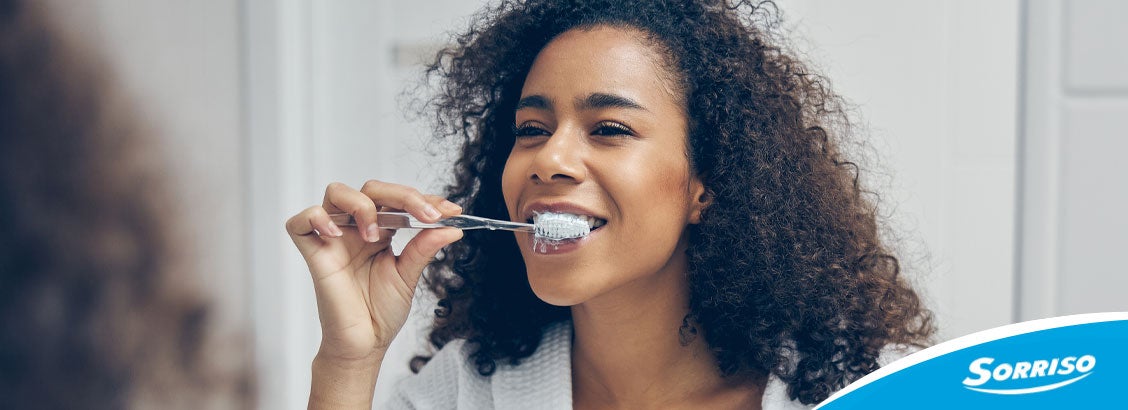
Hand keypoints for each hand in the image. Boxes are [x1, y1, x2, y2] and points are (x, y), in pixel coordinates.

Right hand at [285, 180, 462, 363]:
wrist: (365, 344)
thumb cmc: (381, 312)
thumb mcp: (409, 275)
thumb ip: (424, 248)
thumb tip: (452, 227)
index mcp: (380, 231)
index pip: (398, 200)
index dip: (424, 200)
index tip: (451, 210)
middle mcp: (356, 229)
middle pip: (371, 188)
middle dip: (403, 196)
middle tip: (427, 217)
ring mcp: (333, 239)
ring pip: (336, 192)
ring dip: (362, 205)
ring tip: (376, 236)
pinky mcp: (314, 254)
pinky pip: (300, 223)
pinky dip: (316, 219)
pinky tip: (336, 235)